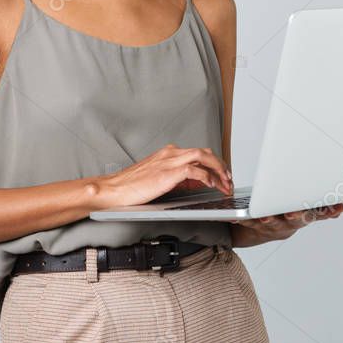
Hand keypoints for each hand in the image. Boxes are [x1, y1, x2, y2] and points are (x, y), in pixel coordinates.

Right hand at [98, 144, 232, 207]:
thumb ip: (176, 177)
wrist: (114, 189)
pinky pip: (195, 171)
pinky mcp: (168, 172)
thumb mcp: (157, 178)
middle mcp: (170, 153)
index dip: (214, 164)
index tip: (222, 176)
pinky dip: (208, 178)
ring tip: (225, 183)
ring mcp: (169, 161)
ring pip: (204, 157)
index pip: (198, 153)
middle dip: (221, 165)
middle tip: (228, 179)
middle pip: (205, 152)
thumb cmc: (131, 187)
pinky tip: (212, 186)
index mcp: (168, 153)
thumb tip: (194, 183)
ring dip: (219, 170)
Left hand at [228, 203, 342, 246]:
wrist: (263, 227)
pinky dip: (241, 219)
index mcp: (301, 218)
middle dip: (293, 216)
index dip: (321, 212)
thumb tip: (340, 208)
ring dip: (265, 220)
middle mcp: (287, 223)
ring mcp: (270, 225)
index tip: (331, 209)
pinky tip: (235, 217)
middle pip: (293, 220)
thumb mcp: (305, 213)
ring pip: (269, 222)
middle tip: (292, 213)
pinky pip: (247, 221)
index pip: (313, 214)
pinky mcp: (252, 224)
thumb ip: (321, 211)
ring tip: (262, 217)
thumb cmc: (285, 214)